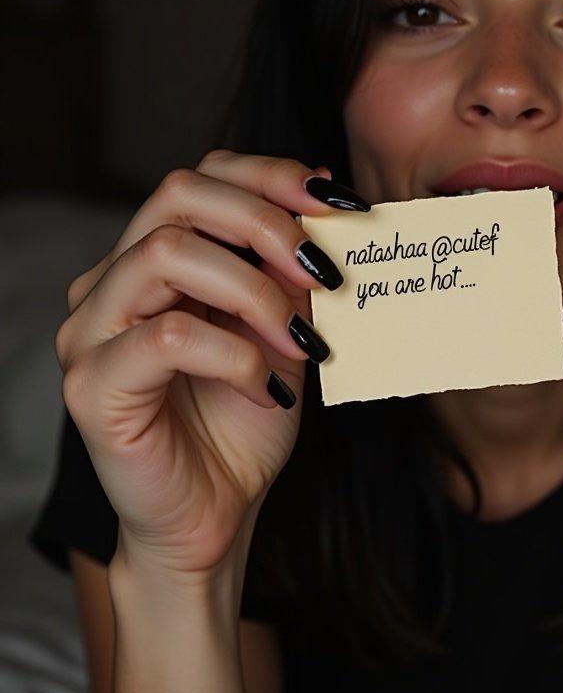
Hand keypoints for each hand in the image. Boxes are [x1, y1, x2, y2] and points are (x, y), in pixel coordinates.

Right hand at [54, 150, 367, 581]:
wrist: (216, 516)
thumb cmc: (244, 420)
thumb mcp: (284, 329)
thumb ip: (291, 268)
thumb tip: (326, 191)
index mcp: (154, 259)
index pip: (201, 178)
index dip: (272, 176)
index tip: (340, 203)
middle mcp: (112, 282)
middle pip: (178, 195)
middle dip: (266, 221)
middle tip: (324, 270)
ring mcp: (92, 331)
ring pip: (166, 254)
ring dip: (254, 288)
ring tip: (302, 338)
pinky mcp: (92, 385)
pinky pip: (168, 337)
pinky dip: (237, 354)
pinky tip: (270, 386)